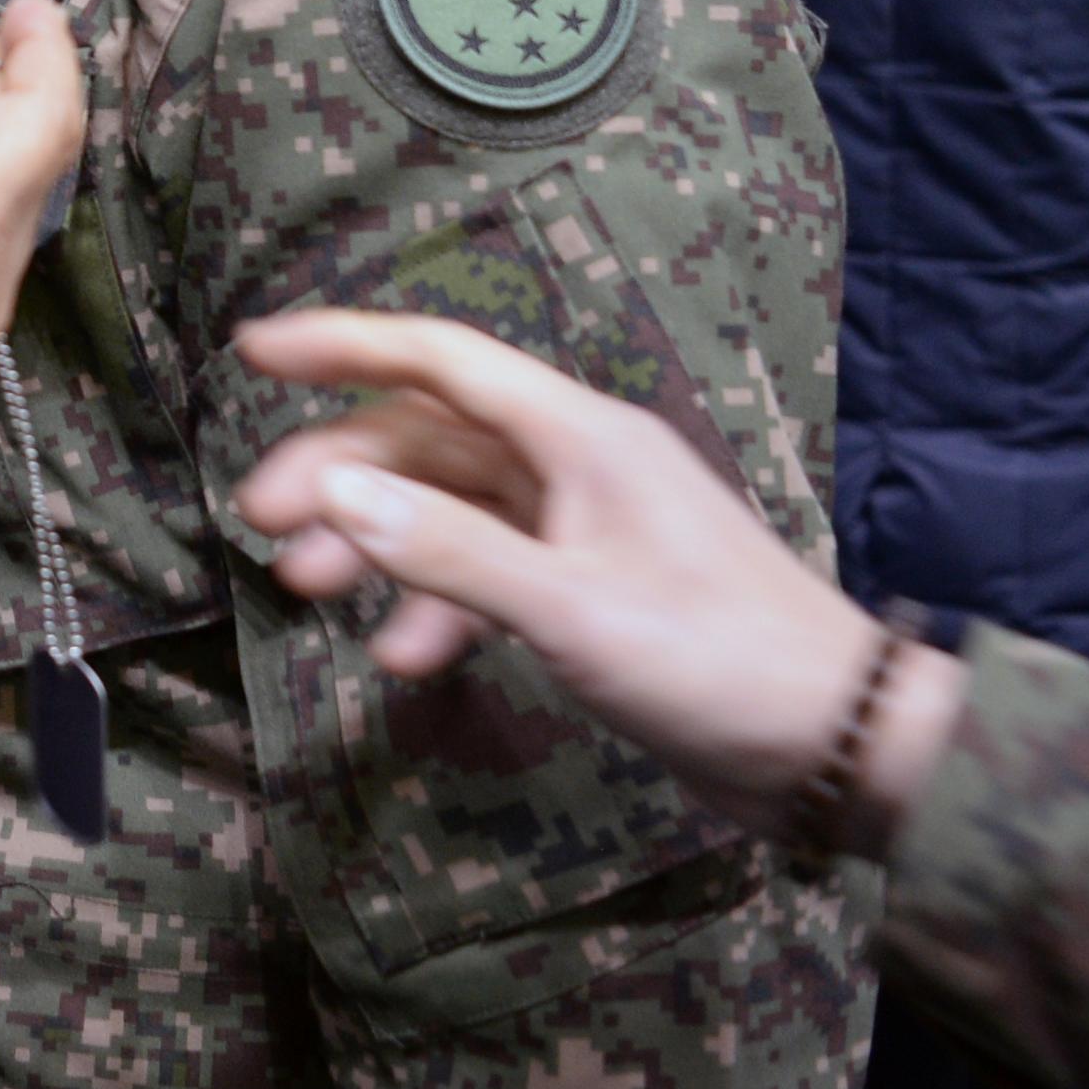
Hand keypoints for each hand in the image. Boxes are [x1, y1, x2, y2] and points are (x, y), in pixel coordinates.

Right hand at [230, 309, 966, 854]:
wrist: (836, 744)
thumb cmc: (718, 659)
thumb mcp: (571, 609)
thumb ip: (448, 551)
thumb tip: (335, 489)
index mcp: (580, 436)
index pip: (439, 359)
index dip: (342, 344)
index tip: (252, 350)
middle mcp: (579, 464)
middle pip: (431, 439)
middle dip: (340, 472)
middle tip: (258, 523)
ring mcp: (587, 528)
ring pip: (452, 508)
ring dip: (380, 542)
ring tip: (307, 589)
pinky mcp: (594, 590)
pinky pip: (489, 573)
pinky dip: (439, 604)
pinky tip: (405, 655)